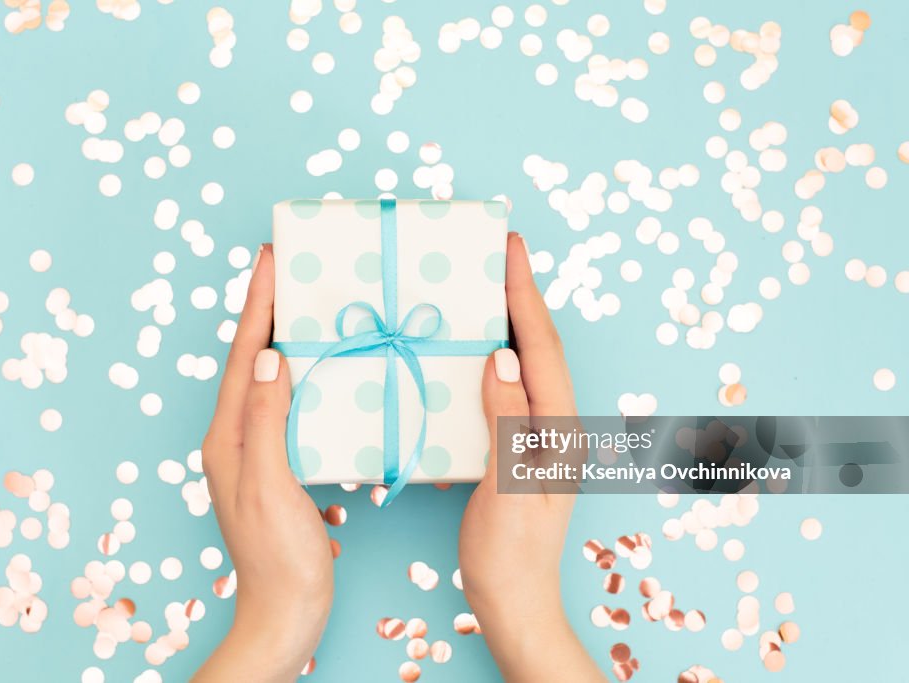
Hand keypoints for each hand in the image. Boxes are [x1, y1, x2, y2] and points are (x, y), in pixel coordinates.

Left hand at [194, 244, 333, 682]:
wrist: (285, 612)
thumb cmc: (278, 557)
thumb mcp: (269, 485)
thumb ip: (265, 421)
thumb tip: (267, 358)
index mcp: (227, 435)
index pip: (242, 356)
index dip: (257, 305)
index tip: (271, 259)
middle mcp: (235, 435)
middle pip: (250, 357)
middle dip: (266, 308)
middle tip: (288, 265)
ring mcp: (255, 448)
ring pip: (268, 376)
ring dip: (283, 334)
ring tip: (304, 300)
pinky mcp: (278, 461)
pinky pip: (287, 400)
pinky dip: (302, 370)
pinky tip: (322, 364)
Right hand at [459, 233, 604, 681]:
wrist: (515, 601)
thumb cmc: (510, 553)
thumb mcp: (508, 487)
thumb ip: (508, 420)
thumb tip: (501, 358)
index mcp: (559, 430)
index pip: (542, 349)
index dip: (524, 295)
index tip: (509, 249)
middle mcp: (556, 425)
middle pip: (540, 347)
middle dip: (521, 296)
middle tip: (498, 253)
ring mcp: (541, 436)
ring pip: (528, 364)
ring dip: (510, 321)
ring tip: (485, 287)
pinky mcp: (521, 448)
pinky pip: (511, 388)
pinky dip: (497, 357)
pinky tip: (475, 350)